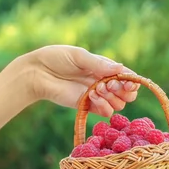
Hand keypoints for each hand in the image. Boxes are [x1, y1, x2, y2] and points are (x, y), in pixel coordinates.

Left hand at [20, 45, 139, 115]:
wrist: (37, 72)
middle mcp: (103, 82)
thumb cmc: (56, 58)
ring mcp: (96, 96)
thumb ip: (99, 64)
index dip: (131, 80)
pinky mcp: (86, 106)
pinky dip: (104, 105)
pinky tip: (91, 95)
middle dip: (124, 90)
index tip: (127, 80)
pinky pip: (106, 112)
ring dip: (113, 97)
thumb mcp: (79, 56)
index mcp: (103, 67)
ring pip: (118, 104)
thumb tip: (120, 69)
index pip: (126, 76)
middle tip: (110, 85)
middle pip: (127, 93)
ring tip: (97, 88)